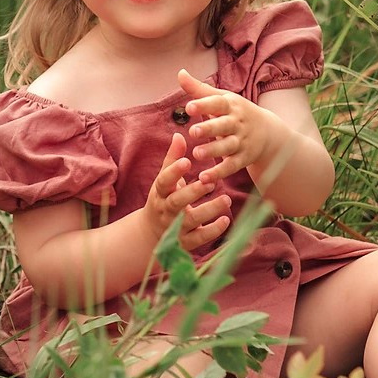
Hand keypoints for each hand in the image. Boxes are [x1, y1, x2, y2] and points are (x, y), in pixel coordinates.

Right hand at [145, 132, 231, 252]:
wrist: (151, 234)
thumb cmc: (163, 200)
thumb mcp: (164, 181)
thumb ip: (172, 159)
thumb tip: (179, 134)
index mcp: (159, 193)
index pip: (163, 181)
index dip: (173, 172)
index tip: (187, 161)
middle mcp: (166, 211)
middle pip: (177, 202)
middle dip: (193, 192)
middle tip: (210, 182)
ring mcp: (175, 228)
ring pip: (191, 220)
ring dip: (209, 210)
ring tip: (226, 199)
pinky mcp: (185, 243)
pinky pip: (199, 239)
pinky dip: (213, 230)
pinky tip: (226, 220)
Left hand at [177, 69, 281, 184]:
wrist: (269, 132)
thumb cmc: (236, 112)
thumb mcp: (222, 98)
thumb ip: (199, 89)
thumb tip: (180, 72)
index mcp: (231, 105)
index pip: (217, 104)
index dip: (204, 105)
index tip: (189, 107)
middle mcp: (237, 123)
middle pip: (223, 125)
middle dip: (209, 128)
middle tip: (193, 132)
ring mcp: (242, 141)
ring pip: (227, 147)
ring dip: (213, 151)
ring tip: (197, 154)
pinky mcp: (243, 159)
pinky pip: (231, 167)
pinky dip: (219, 173)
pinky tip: (204, 179)